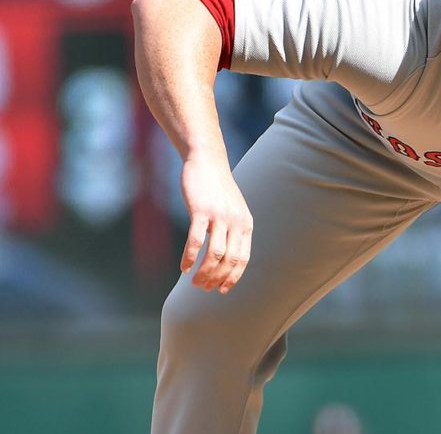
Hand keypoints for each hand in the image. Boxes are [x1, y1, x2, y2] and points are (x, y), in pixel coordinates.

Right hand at [180, 152, 252, 293]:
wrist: (207, 162)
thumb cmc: (217, 189)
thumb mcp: (232, 210)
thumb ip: (232, 230)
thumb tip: (225, 257)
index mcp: (245, 224)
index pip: (242, 259)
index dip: (233, 277)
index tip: (222, 290)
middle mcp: (236, 222)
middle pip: (229, 260)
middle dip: (216, 278)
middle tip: (202, 288)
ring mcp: (219, 216)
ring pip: (214, 254)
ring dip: (203, 272)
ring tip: (193, 282)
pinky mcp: (201, 211)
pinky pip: (196, 241)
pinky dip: (190, 257)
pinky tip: (183, 267)